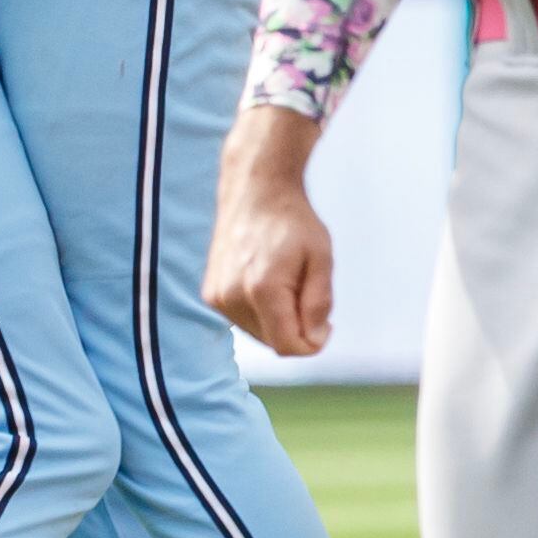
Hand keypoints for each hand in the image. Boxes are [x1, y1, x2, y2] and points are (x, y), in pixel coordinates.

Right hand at [202, 108, 333, 357]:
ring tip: (285, 280)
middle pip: (274, 342)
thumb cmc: (292, 221)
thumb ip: (319, 303)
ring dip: (279, 319)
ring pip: (259, 334)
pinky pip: (244, 321)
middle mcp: (232, 297)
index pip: (289, 346)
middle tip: (307, 290)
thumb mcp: (322, 258)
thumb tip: (313, 340)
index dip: (314, 342)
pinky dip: (261, 311)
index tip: (326, 322)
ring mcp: (217, 297)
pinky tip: (265, 280)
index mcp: (262, 289)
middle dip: (297, 327)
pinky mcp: (211, 294)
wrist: (255, 190)